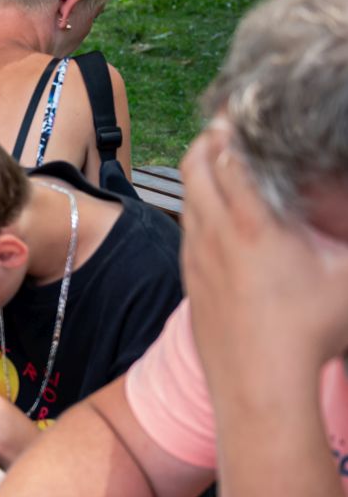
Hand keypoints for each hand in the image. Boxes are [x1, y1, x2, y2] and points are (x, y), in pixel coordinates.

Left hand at [184, 119, 347, 382]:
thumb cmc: (311, 333)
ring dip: (200, 171)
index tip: (244, 110)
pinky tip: (215, 210)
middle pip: (197, 167)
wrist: (258, 386)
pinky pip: (187, 228)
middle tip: (230, 125)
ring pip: (188, 197)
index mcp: (254, 224)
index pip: (230, 158)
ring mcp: (196, 257)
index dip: (233, 128)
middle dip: (210, 139)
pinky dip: (197, 206)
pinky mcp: (190, 280)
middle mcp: (216, 234)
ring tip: (222, 158)